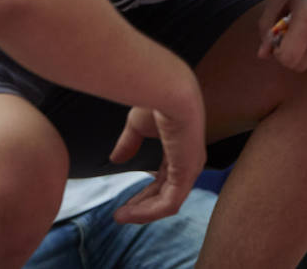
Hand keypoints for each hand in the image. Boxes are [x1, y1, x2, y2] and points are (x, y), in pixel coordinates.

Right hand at [108, 79, 204, 223]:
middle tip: (120, 215)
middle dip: (142, 206)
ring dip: (142, 213)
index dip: (145, 193)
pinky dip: (148, 211)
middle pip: (166, 194)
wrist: (168, 89)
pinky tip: (128, 213)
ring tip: (120, 217)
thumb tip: (116, 159)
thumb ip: (129, 143)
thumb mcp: (138, 126)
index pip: (164, 180)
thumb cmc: (156, 100)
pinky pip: (169, 203)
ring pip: (167, 203)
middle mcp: (189, 161)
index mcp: (181, 149)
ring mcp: (191, 168)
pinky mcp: (187, 173)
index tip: (124, 204)